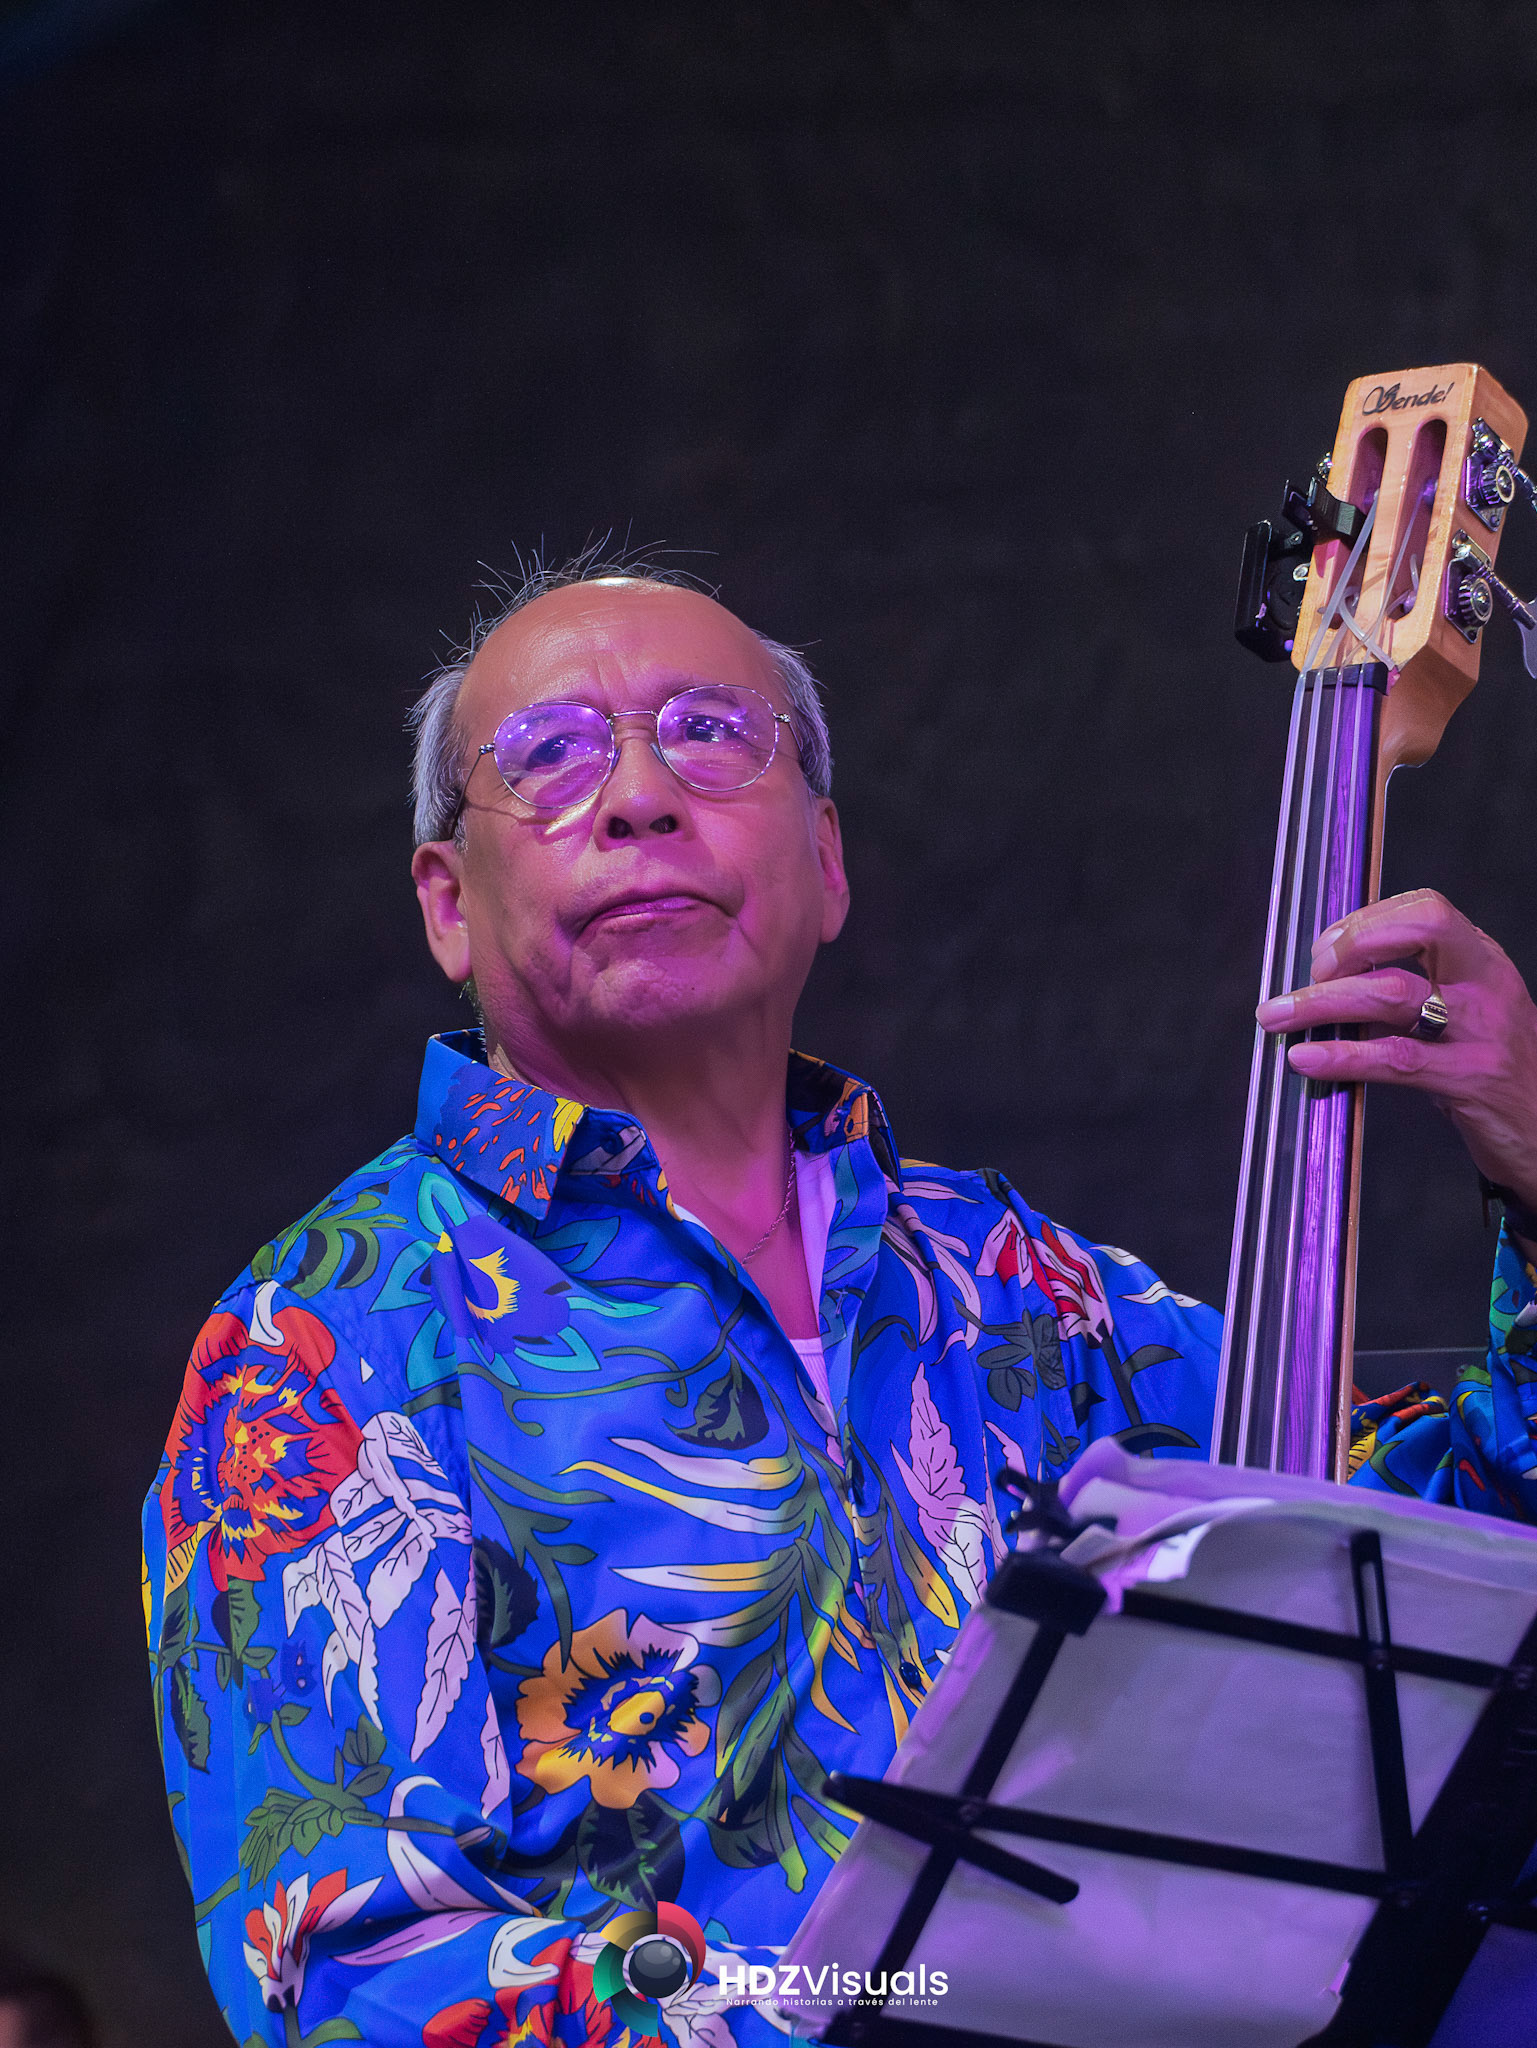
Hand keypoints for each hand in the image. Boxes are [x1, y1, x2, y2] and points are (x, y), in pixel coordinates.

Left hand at [1254, 889, 1536, 1243]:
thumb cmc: (1493, 1064)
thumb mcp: (1465, 1010)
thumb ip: (1413, 986)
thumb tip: (1330, 978)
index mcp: (1480, 959)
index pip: (1425, 910)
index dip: (1367, 921)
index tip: (1325, 949)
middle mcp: (1484, 984)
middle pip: (1421, 929)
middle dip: (1353, 942)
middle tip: (1310, 973)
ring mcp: (1480, 1031)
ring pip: (1392, 994)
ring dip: (1322, 1003)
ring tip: (1276, 1016)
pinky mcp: (1469, 1079)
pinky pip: (1395, 1060)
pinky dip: (1343, 1057)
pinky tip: (1306, 1058)